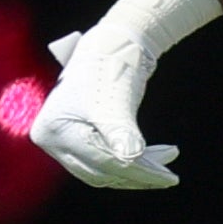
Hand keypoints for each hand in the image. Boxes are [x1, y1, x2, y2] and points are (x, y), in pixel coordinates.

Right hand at [30, 26, 181, 188]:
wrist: (110, 45)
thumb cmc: (110, 67)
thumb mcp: (115, 101)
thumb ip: (120, 131)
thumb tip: (130, 160)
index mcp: (53, 131)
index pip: (101, 163)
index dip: (138, 173)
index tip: (169, 178)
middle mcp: (51, 140)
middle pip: (101, 171)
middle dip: (139, 174)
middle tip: (170, 174)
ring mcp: (62, 140)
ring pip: (104, 169)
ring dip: (138, 169)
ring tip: (169, 157)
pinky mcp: (77, 139)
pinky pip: (105, 160)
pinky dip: (131, 161)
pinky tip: (156, 156)